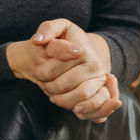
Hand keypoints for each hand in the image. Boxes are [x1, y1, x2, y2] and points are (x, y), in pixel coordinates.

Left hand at [7, 19, 121, 121]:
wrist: (80, 53)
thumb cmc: (65, 41)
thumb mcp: (58, 28)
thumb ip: (47, 29)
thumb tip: (38, 41)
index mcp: (82, 50)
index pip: (54, 68)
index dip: (41, 72)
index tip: (36, 71)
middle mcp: (95, 65)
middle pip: (63, 85)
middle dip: (48, 87)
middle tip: (44, 85)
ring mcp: (100, 79)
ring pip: (79, 98)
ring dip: (62, 100)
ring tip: (54, 97)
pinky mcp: (102, 92)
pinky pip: (95, 108)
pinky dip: (82, 111)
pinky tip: (72, 107)